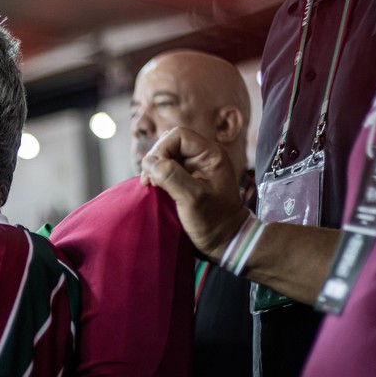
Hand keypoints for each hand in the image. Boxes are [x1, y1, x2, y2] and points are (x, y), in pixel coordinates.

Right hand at [140, 127, 248, 260]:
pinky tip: (155, 188)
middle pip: (170, 142)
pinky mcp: (188, 178)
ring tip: (152, 185)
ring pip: (167, 155)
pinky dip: (157, 175)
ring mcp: (195, 167)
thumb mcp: (192, 198)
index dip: (161, 149)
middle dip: (156, 159)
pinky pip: (167, 167)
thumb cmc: (214, 221)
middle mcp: (203, 157)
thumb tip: (149, 162)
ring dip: (155, 167)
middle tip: (149, 181)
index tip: (153, 173)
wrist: (226, 241)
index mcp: (211, 155)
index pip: (178, 135)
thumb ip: (171, 176)